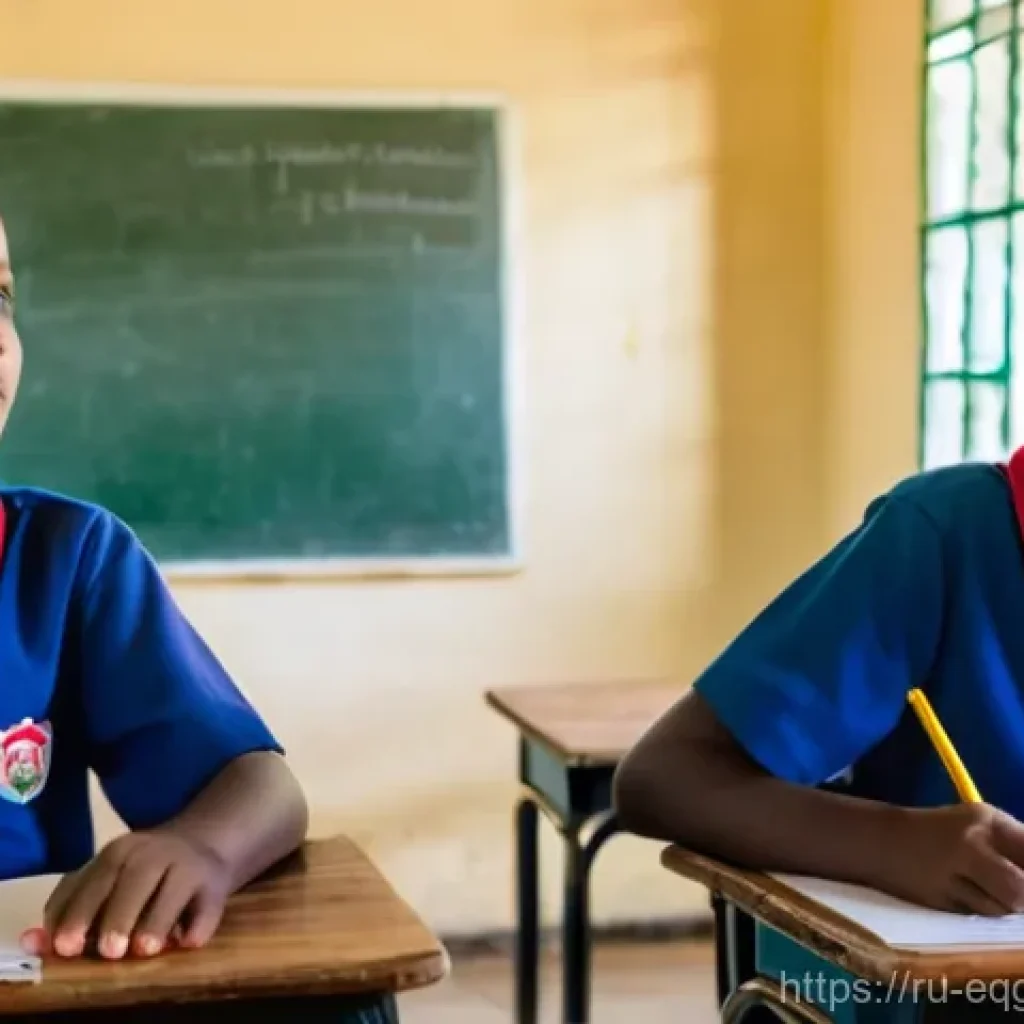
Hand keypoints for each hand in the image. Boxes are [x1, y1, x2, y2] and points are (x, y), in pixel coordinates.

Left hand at [21, 829, 230, 959]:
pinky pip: (209, 904)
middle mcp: (156, 851)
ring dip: (159, 919)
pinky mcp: (217, 883)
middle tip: (109, 952)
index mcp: (121, 851)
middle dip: (120, 915)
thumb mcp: (106, 881)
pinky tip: (188, 942)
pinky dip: (199, 924)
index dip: (81, 911)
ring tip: (145, 950)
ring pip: (175, 888)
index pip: (97, 877)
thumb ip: (73, 908)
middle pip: (137, 878)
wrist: (203, 844)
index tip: (66, 946)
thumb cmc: (141, 875)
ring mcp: (190, 864)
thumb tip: (32, 942)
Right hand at [882, 803, 1023, 915]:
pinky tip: (961, 896)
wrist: (878, 840)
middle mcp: (968, 843)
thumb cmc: (938, 832)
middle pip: (1020, 889)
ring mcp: (949, 873)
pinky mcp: (936, 899)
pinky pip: (973, 914)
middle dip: (1022, 898)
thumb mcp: (978, 825)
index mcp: (985, 819)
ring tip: (984, 893)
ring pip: (998, 909)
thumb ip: (1016, 847)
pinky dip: (975, 911)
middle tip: (1014, 895)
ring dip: (999, 908)